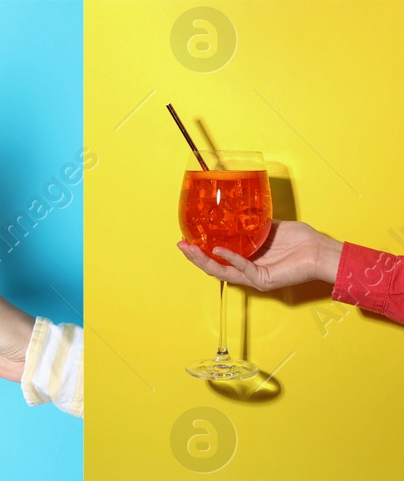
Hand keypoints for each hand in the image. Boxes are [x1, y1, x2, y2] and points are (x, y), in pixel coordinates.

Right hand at [177, 220, 342, 289]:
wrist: (320, 251)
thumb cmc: (302, 241)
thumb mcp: (271, 227)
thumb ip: (253, 224)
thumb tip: (237, 211)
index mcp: (248, 258)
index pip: (218, 256)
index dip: (202, 248)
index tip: (188, 236)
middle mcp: (248, 269)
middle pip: (214, 266)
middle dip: (194, 255)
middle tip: (181, 244)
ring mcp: (254, 276)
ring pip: (222, 271)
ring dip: (203, 260)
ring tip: (189, 249)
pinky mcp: (263, 280)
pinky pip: (242, 269)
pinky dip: (229, 259)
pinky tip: (218, 250)